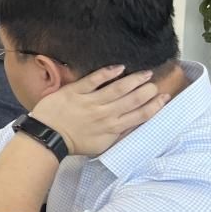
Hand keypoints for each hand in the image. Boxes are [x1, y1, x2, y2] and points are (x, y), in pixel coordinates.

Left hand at [30, 66, 168, 157]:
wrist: (46, 137)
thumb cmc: (73, 142)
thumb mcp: (101, 144)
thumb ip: (117, 134)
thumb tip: (133, 123)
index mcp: (112, 128)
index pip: (140, 116)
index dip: (155, 106)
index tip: (164, 97)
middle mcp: (105, 115)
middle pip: (133, 100)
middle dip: (148, 90)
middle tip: (155, 83)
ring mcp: (90, 102)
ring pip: (118, 88)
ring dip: (135, 79)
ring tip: (145, 73)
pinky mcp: (75, 92)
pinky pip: (94, 80)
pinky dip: (108, 73)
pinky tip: (120, 67)